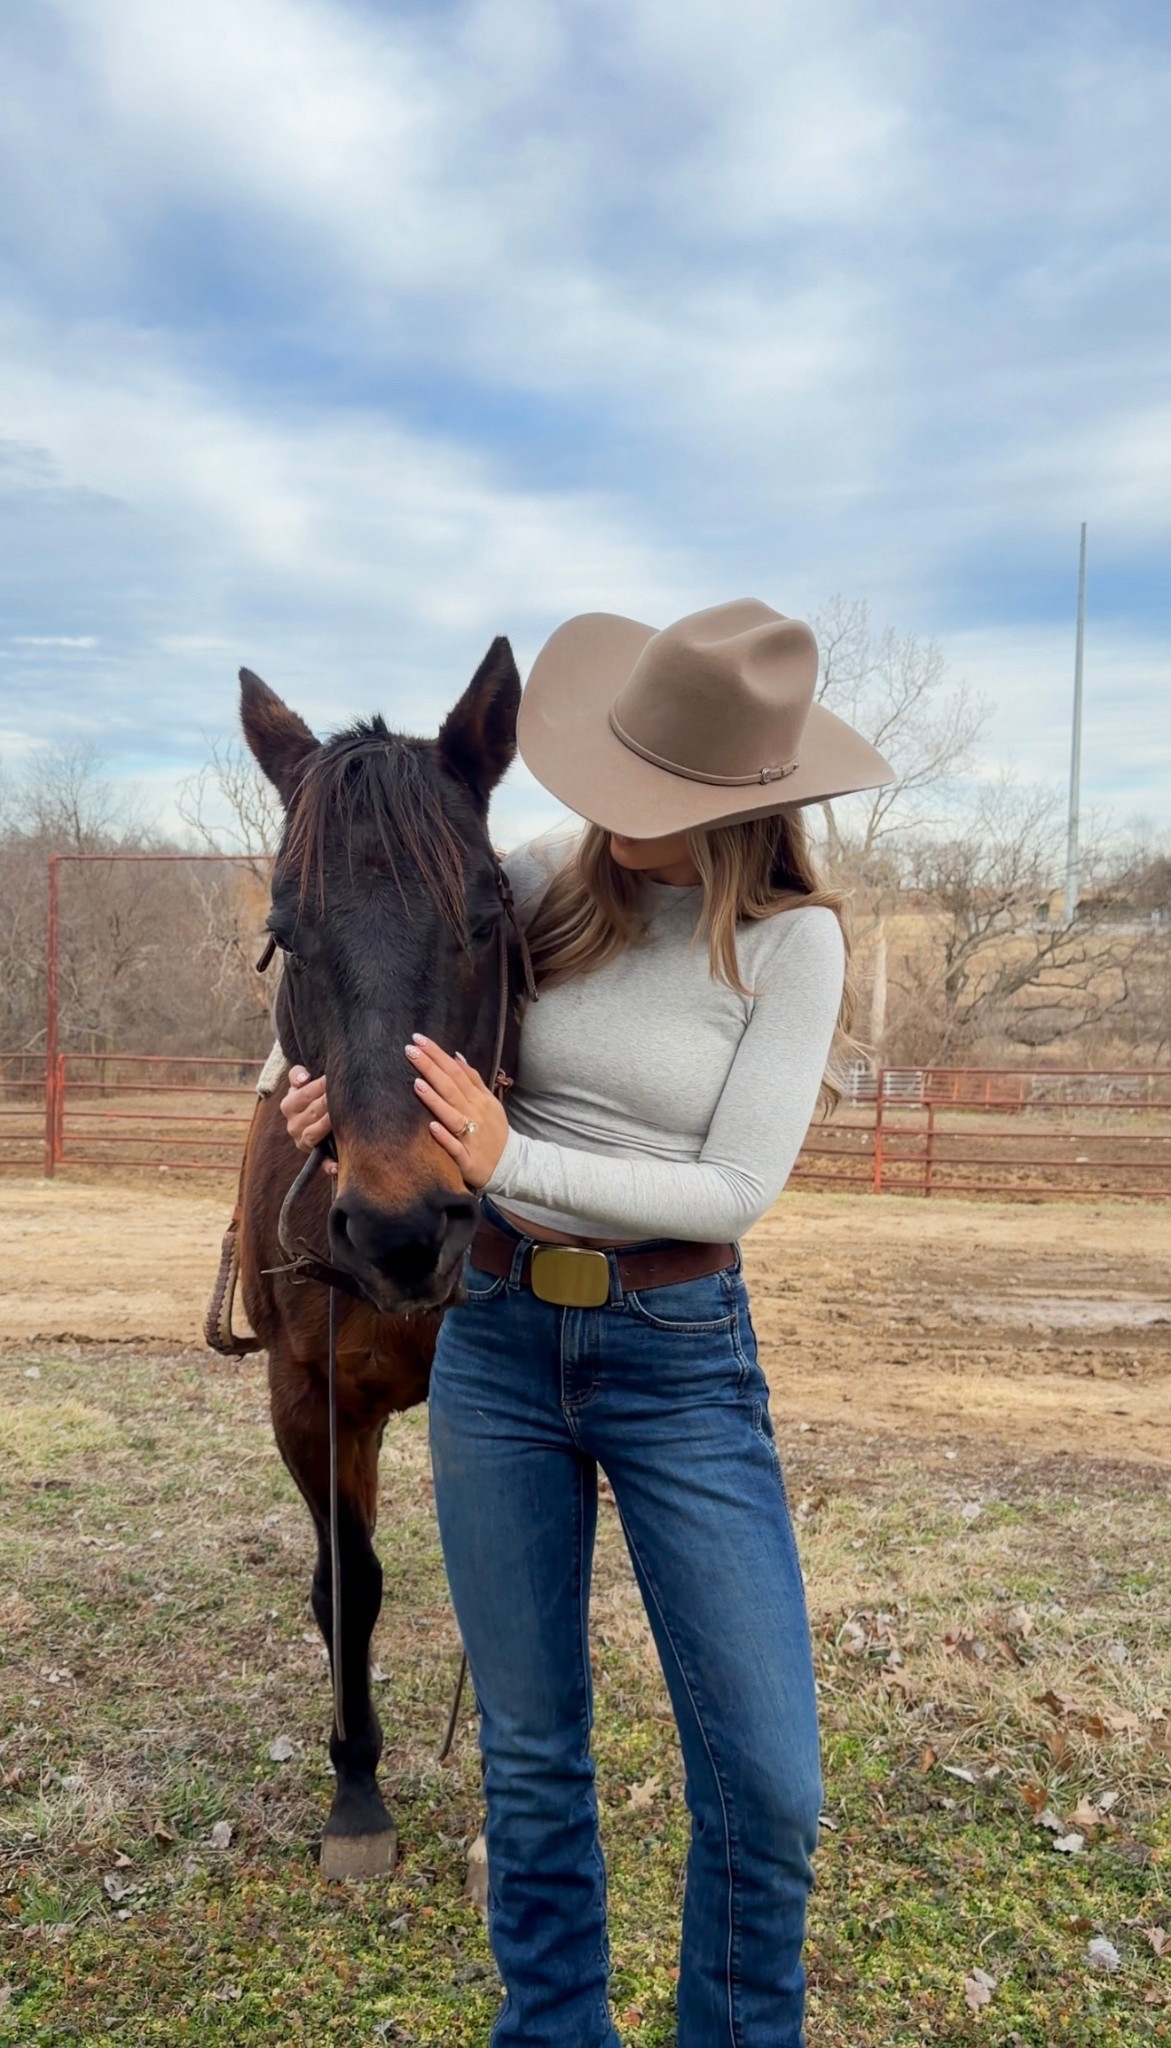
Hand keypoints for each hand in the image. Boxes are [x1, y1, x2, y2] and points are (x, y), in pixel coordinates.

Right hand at [280, 1066, 336, 1174]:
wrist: (318, 1116)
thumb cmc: (313, 1094)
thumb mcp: (301, 1082)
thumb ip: (298, 1075)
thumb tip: (303, 1078)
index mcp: (288, 1105)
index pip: (303, 1095)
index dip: (319, 1086)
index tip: (332, 1079)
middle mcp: (293, 1125)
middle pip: (311, 1112)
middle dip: (327, 1102)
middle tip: (343, 1094)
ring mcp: (303, 1142)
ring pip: (313, 1134)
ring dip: (326, 1126)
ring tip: (340, 1117)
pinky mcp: (317, 1157)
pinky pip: (322, 1163)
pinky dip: (328, 1166)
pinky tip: (336, 1167)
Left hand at [405, 1036, 508, 1187]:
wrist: (510, 1165)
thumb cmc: (493, 1130)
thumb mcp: (489, 1102)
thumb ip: (472, 1079)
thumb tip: (455, 1056)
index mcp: (478, 1099)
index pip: (455, 1071)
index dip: (437, 1055)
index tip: (417, 1039)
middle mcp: (474, 1114)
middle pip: (451, 1088)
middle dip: (431, 1068)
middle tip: (410, 1050)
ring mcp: (470, 1137)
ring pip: (451, 1116)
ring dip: (435, 1100)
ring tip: (416, 1084)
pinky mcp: (467, 1159)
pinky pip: (455, 1147)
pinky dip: (444, 1137)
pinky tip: (431, 1127)